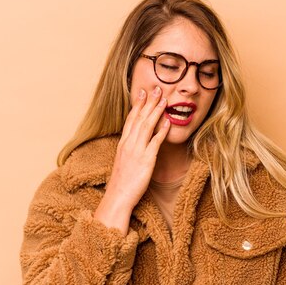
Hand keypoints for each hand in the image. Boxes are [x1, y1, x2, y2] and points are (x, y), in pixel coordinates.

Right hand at [105, 86, 170, 208]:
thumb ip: (130, 151)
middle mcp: (128, 144)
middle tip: (156, 87)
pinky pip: (154, 142)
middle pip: (139, 118)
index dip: (137, 105)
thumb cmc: (121, 183)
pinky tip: (168, 122)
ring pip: (147, 126)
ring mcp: (137, 151)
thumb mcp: (123, 162)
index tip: (142, 92)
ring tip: (164, 99)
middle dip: (148, 102)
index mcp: (123, 144)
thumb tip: (137, 145)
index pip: (130, 119)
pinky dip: (161, 131)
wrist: (117, 197)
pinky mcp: (146, 160)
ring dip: (156, 111)